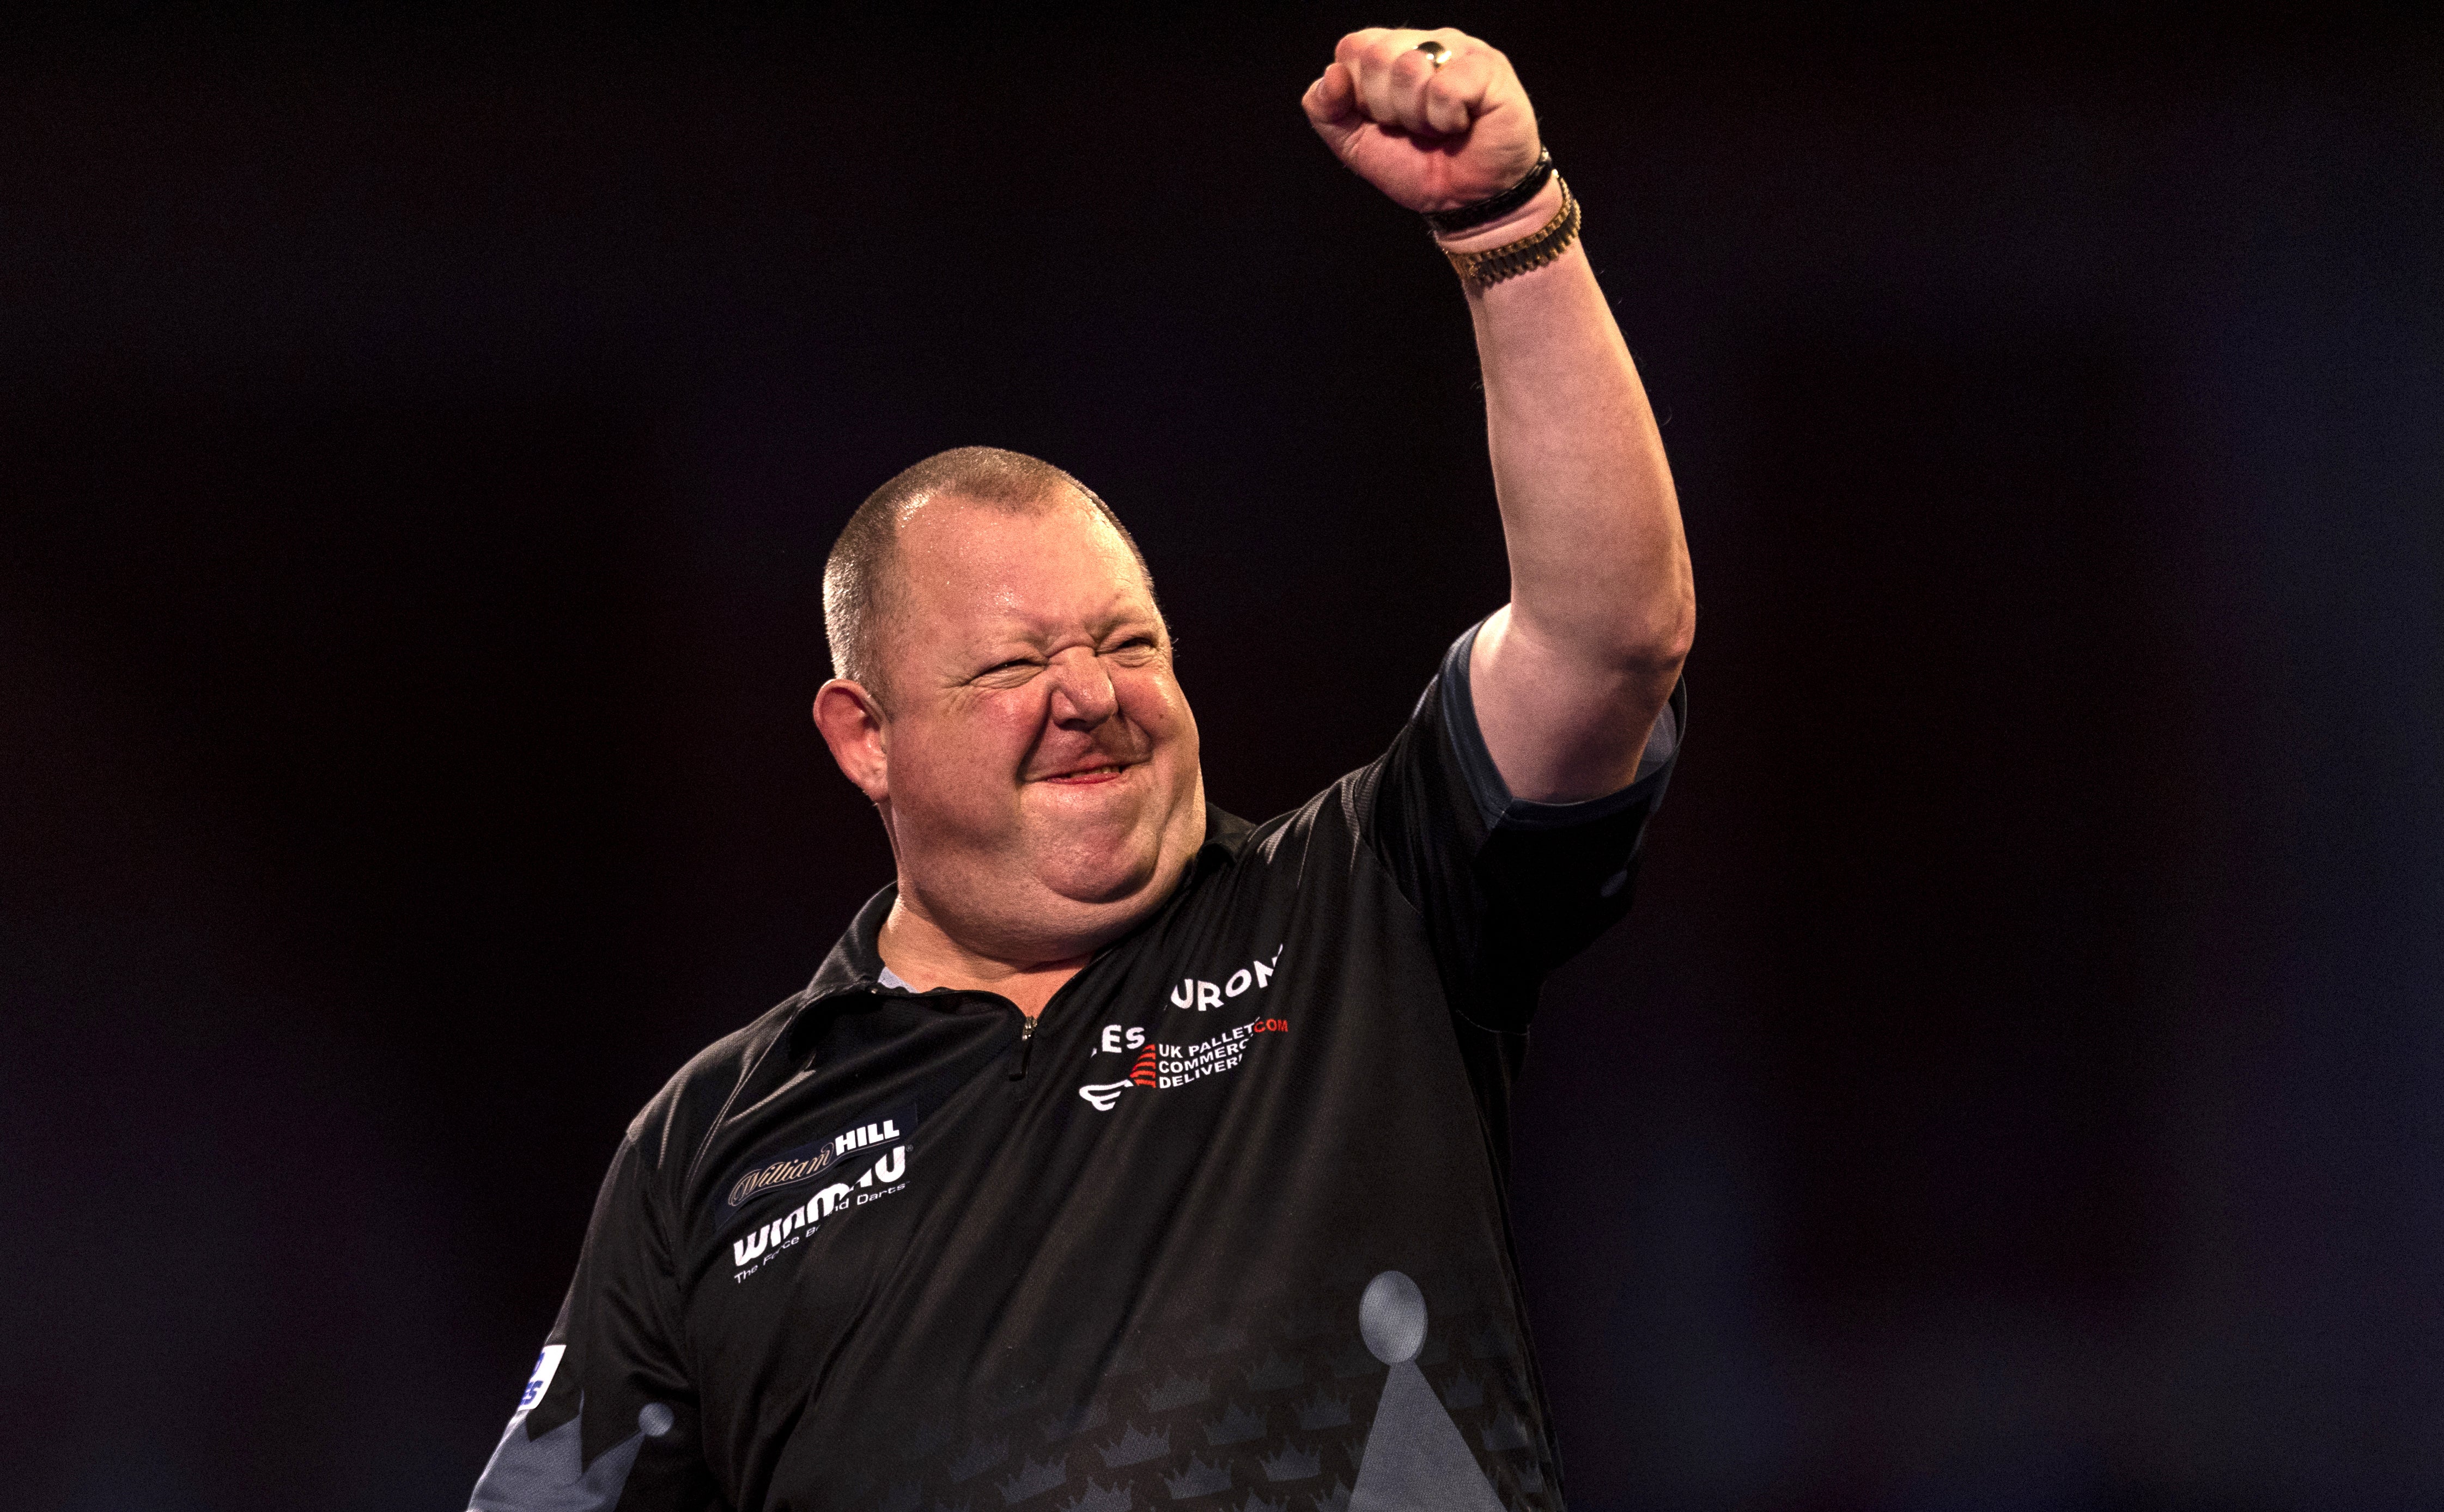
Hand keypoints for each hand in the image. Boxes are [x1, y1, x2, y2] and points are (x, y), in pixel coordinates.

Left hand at [1301, 28, 1541, 214]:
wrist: (1468, 202)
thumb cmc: (1419, 168)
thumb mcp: (1355, 144)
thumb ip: (1326, 110)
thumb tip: (1332, 74)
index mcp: (1390, 54)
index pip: (1351, 49)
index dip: (1358, 95)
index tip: (1383, 121)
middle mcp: (1423, 43)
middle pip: (1375, 56)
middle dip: (1387, 108)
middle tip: (1415, 128)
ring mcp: (1458, 48)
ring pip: (1409, 68)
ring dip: (1418, 117)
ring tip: (1438, 128)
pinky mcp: (1488, 65)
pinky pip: (1445, 87)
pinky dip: (1448, 119)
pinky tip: (1462, 124)